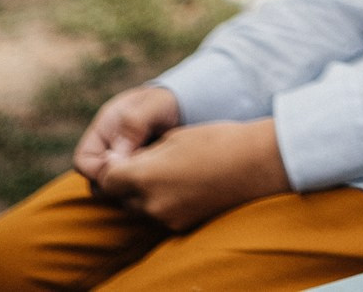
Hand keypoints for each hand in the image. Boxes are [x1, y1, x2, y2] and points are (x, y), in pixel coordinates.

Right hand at [73, 85, 181, 183]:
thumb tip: (115, 157)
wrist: (183, 106)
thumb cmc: (165, 102)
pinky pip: (132, 190)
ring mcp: (122, 163)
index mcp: (103, 130)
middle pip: (96, 181)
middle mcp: (108, 149)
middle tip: (141, 176)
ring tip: (153, 174)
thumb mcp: (153, 107)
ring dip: (130, 187)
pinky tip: (160, 179)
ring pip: (114, 189)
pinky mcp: (138, 174)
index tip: (121, 171)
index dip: (96, 171)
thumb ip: (134, 125)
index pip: (82, 161)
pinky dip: (143, 189)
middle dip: (115, 184)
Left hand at [91, 117, 290, 231]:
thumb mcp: (172, 137)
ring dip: (140, 192)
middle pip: (117, 196)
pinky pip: (158, 214)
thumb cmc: (216, 140)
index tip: (121, 152)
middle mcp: (151, 203)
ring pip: (136, 207)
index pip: (105, 178)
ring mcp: (166, 218)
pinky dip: (160, 201)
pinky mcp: (182, 226)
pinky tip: (181, 182)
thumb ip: (141, 153)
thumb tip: (120, 160)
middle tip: (141, 159)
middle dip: (122, 180)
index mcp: (145, 175)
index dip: (109, 164)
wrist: (258, 164)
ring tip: (164, 170)